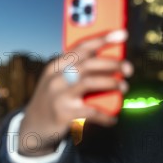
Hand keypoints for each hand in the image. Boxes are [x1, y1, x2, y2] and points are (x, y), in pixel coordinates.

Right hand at [18, 29, 132, 155]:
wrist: (34, 127)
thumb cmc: (54, 100)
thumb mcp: (59, 81)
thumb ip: (78, 70)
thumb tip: (111, 62)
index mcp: (57, 66)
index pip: (81, 46)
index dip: (103, 38)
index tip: (122, 34)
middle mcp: (56, 78)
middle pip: (89, 64)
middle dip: (113, 64)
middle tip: (129, 69)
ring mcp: (59, 95)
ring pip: (90, 82)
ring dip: (112, 83)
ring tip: (124, 87)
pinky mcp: (64, 114)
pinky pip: (91, 111)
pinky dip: (106, 115)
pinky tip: (113, 118)